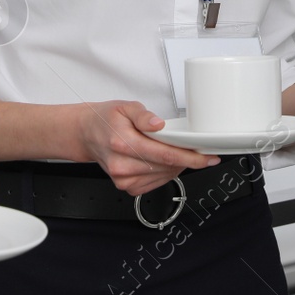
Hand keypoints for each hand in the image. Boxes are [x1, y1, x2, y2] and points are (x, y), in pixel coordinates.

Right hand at [74, 100, 216, 195]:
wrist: (87, 134)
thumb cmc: (105, 119)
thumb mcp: (124, 106)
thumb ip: (143, 114)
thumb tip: (159, 124)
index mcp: (122, 142)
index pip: (165, 154)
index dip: (191, 157)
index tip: (208, 158)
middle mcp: (122, 165)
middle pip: (167, 167)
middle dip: (186, 159)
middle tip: (195, 149)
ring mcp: (123, 179)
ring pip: (163, 177)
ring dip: (176, 166)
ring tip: (174, 151)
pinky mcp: (126, 187)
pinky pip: (155, 184)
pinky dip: (165, 173)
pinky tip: (162, 161)